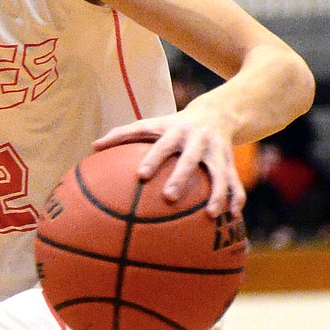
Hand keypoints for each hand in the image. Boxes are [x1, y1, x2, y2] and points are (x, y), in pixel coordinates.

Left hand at [93, 111, 244, 217]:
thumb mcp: (150, 124)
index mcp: (176, 131)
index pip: (162, 145)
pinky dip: (237, 198)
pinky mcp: (231, 163)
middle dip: (181, 177)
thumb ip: (122, 134)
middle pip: (191, 159)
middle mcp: (198, 141)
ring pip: (221, 174)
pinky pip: (236, 182)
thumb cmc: (173, 124)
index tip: (141, 176)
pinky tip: (233, 217)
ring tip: (211, 215)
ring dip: (218, 194)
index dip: (153, 159)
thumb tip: (92, 146)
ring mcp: (218, 152)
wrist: (218, 113)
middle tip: (169, 197)